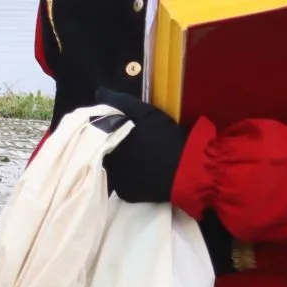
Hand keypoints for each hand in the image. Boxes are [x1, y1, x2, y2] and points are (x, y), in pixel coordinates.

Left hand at [94, 87, 187, 203]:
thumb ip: (120, 102)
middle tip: (133, 142)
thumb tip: (100, 92)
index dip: (106, 129)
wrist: (190, 168)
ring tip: (139, 155)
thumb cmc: (166, 137)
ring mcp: (116, 181)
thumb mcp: (145, 113)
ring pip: (111, 167)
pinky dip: (129, 175)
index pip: (96, 134)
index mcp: (109, 142)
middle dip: (112, 145)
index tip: (118, 127)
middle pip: (103, 151)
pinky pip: (122, 182)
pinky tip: (143, 169)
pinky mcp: (127, 194)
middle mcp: (107, 163)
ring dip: (119, 160)